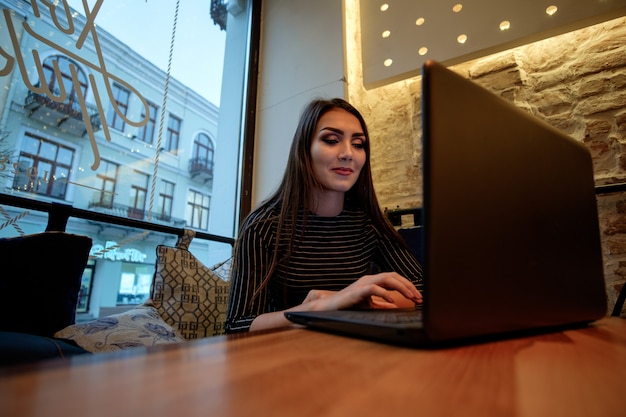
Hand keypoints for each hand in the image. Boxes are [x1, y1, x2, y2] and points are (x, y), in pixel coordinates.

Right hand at [301, 272, 421, 310]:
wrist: (331, 307)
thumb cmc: (350, 305)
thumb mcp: (370, 305)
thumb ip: (382, 304)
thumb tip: (395, 305)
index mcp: (373, 280)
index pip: (394, 278)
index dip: (407, 285)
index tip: (417, 297)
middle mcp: (370, 278)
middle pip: (393, 276)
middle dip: (408, 285)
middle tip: (418, 297)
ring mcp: (363, 283)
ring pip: (387, 279)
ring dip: (401, 287)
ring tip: (410, 297)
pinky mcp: (358, 291)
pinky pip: (374, 288)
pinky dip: (385, 293)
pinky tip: (393, 300)